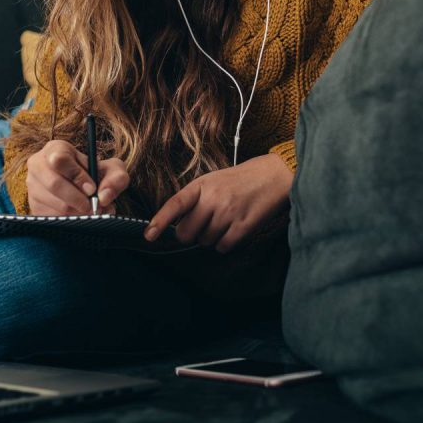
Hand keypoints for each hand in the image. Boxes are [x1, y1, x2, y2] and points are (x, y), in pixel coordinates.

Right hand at [26, 139, 129, 215]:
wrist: (86, 188)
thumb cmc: (98, 175)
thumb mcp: (113, 170)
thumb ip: (116, 178)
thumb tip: (103, 197)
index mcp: (55, 148)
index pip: (60, 159)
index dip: (78, 176)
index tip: (92, 188)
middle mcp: (38, 166)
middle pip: (54, 184)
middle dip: (78, 198)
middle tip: (93, 206)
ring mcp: (32, 187)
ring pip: (54, 203)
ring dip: (77, 211)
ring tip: (92, 210)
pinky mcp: (33, 207)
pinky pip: (51, 218)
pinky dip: (70, 220)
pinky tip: (80, 215)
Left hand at [144, 153, 292, 252]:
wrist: (274, 175)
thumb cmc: (241, 179)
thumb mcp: (214, 180)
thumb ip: (195, 199)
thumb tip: (178, 224)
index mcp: (202, 185)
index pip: (175, 205)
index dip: (159, 221)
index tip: (149, 235)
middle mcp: (213, 199)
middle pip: (186, 233)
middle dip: (190, 233)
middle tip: (203, 223)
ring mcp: (228, 213)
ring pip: (204, 242)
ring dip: (211, 237)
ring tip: (225, 219)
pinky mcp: (243, 226)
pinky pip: (222, 247)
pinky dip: (225, 243)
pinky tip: (233, 228)